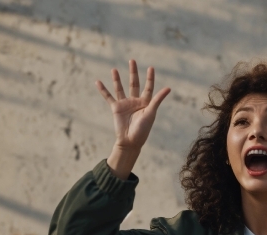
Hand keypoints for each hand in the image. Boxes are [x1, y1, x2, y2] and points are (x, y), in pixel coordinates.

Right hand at [96, 60, 170, 178]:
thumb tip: (169, 88)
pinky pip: (108, 97)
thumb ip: (158, 99)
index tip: (151, 67)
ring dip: (117, 79)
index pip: (148, 87)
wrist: (130, 141)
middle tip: (132, 60)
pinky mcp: (116, 108)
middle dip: (133, 72)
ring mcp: (125, 104)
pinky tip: (98, 82)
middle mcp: (135, 101)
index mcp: (146, 103)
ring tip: (114, 69)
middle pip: (134, 84)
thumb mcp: (151, 112)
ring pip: (120, 88)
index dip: (150, 78)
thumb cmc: (143, 129)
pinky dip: (103, 90)